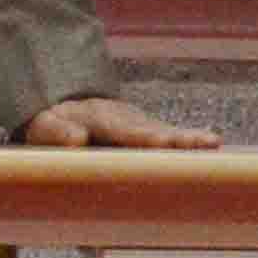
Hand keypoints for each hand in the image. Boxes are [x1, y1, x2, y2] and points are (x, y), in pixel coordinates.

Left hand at [19, 94, 215, 149]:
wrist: (63, 112)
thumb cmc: (51, 126)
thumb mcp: (43, 127)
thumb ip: (56, 132)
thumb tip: (76, 140)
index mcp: (99, 118)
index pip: (124, 130)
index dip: (145, 137)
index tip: (164, 142)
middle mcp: (125, 118)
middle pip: (154, 130)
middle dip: (178, 138)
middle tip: (205, 142)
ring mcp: (139, 124)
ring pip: (165, 133)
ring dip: (189, 140)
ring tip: (214, 143)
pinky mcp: (147, 134)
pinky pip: (167, 139)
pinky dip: (188, 143)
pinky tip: (211, 146)